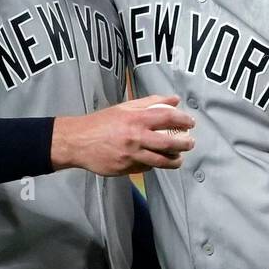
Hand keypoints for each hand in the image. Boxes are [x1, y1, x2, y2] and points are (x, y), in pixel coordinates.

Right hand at [51, 95, 194, 175]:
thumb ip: (150, 102)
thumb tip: (174, 99)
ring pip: (161, 161)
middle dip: (185, 144)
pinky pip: (145, 168)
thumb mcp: (124, 108)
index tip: (191, 123)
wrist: (77, 142)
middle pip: (169, 142)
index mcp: (135, 118)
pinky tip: (154, 161)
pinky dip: (152, 165)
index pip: (167, 117)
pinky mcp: (125, 168)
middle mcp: (135, 137)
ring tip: (178, 158)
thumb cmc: (100, 123)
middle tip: (190, 143)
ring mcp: (130, 154)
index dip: (183, 120)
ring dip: (174, 161)